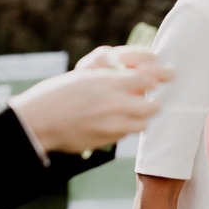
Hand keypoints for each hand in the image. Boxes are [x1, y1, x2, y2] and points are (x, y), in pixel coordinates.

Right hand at [29, 42, 163, 155]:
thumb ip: (111, 68)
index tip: (170, 75)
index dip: (162, 76)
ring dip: (140, 117)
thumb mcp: (84, 72)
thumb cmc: (58, 92)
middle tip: (151, 99)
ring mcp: (113, 124)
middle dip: (154, 102)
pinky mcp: (107, 140)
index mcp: (110, 82)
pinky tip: (110, 122)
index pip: (149, 79)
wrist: (38, 121)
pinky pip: (126, 134)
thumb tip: (133, 67)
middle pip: (154, 105)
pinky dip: (125, 128)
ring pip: (143, 123)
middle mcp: (115, 104)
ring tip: (129, 112)